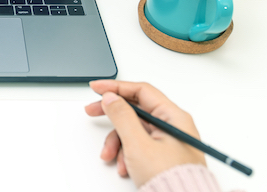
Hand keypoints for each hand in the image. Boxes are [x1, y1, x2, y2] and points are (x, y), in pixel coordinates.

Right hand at [85, 80, 204, 187]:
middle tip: (92, 111)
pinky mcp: (161, 155)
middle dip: (112, 115)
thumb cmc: (171, 180)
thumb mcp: (138, 144)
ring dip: (117, 142)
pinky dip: (126, 154)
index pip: (142, 91)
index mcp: (174, 117)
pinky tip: (124, 166)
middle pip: (136, 110)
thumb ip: (122, 117)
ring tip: (110, 155)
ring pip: (133, 130)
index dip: (117, 87)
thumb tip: (111, 98)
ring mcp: (167, 141)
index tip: (97, 88)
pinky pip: (137, 145)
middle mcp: (172, 126)